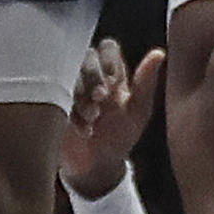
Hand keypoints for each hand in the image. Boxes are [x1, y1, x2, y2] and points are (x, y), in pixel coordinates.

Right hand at [61, 39, 164, 201]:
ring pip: (68, 74)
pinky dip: (70, 112)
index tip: (113, 83)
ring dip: (80, 94)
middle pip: (86, 57)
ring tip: (92, 118)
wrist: (96, 166)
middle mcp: (90, 75)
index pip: (107, 47)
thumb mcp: (138, 112)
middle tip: (100, 99)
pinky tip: (82, 129)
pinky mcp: (54, 102)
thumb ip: (146, 83)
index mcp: (112, 72)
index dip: (108, 62)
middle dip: (92, 77)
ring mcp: (70, 87)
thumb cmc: (120, 135)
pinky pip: (55, 95)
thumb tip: (159, 53)